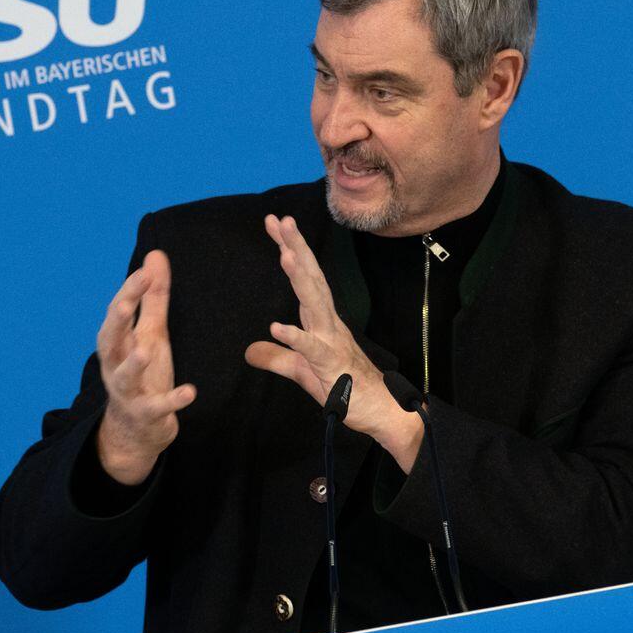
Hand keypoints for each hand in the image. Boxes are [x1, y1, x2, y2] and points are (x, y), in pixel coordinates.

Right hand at [93, 249, 196, 484]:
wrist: (136, 429)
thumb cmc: (144, 373)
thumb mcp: (151, 333)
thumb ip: (152, 297)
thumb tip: (154, 255)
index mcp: (118, 343)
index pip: (118, 313)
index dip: (129, 293)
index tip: (144, 273)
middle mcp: (116, 365)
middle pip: (110, 341)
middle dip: (117, 322)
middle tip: (126, 303)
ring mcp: (129, 392)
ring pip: (125, 377)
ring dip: (134, 364)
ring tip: (145, 350)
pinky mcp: (147, 414)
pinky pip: (157, 408)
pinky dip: (172, 401)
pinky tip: (189, 392)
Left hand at [244, 214, 424, 471]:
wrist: (382, 412)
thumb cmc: (347, 389)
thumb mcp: (302, 371)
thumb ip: (277, 358)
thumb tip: (249, 350)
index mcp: (321, 321)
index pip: (304, 278)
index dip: (290, 250)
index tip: (275, 224)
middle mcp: (328, 324)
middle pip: (310, 279)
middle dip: (295, 248)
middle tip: (280, 220)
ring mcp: (332, 342)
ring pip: (314, 304)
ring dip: (300, 279)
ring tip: (284, 254)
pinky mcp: (332, 365)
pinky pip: (312, 349)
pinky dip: (296, 337)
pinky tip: (277, 327)